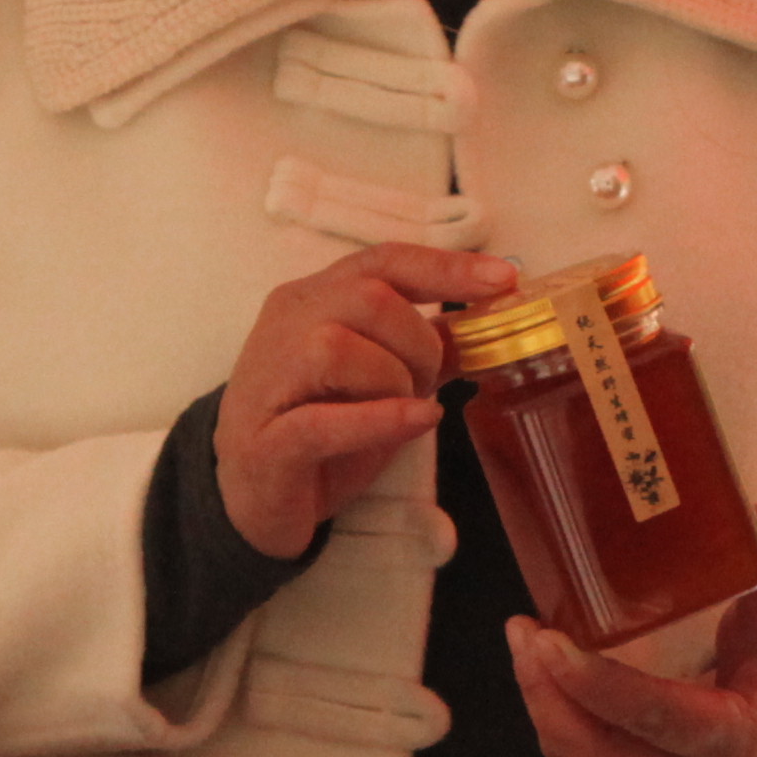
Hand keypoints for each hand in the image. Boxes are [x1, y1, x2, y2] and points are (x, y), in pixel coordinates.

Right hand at [220, 242, 513, 560]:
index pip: (383, 260)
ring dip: (391, 381)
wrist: (254, 496)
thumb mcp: (381, 379)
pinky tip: (415, 421)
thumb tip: (488, 320)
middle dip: (418, 341)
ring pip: (337, 348)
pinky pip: (321, 420)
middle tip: (428, 379)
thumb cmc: (322, 426)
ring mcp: (269, 380)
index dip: (446, 267)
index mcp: (315, 298)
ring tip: (403, 407)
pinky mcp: (267, 442)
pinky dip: (378, 420)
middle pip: (366, 297)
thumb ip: (422, 347)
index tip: (503, 280)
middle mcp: (286, 324)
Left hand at [511, 509, 756, 756]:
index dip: (599, 684)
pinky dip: (553, 717)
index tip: (552, 640)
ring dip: (542, 702)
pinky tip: (543, 671)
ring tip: (525, 640)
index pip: (656, 716)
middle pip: (598, 751)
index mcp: (733, 739)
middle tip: (526, 631)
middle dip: (549, 693)